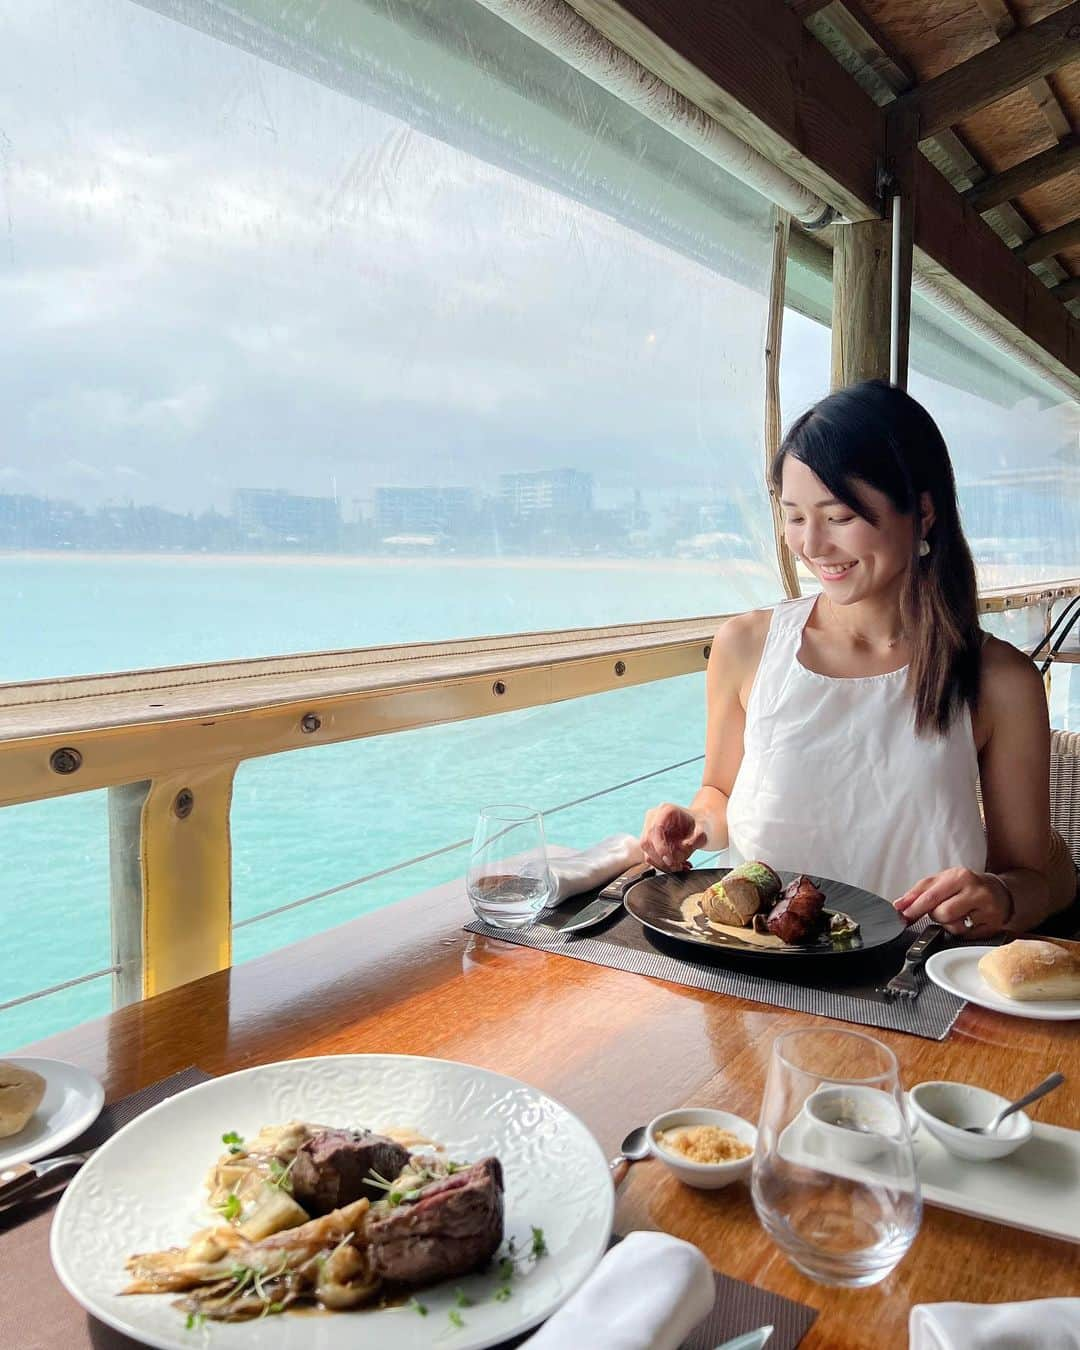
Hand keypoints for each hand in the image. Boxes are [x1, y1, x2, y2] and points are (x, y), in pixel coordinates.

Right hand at [640, 803, 705, 872]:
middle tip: (678, 867)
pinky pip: (650, 856)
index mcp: (666, 810)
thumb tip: (684, 847)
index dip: (660, 847)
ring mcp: (649, 828)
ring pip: (647, 852)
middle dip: (661, 860)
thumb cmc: (700, 825)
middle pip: (647, 842)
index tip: (670, 861)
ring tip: (681, 866)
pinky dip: (663, 865)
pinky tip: (677, 865)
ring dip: (663, 865)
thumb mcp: (703, 831)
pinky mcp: (649, 840)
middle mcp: (654, 817)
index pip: (655, 829)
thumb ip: (696, 839)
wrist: (698, 825)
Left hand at [893, 868, 1011, 937]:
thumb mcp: (942, 881)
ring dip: (948, 924)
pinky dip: (961, 931)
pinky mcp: (993, 926)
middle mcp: (976, 891)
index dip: (914, 909)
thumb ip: (918, 892)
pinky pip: (966, 936)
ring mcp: (987, 910)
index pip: (931, 896)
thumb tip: (899, 906)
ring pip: (954, 927)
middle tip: (939, 910)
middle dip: (935, 916)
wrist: (999, 892)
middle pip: (942, 913)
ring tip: (956, 914)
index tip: (903, 917)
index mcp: (960, 876)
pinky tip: (967, 920)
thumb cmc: (965, 886)